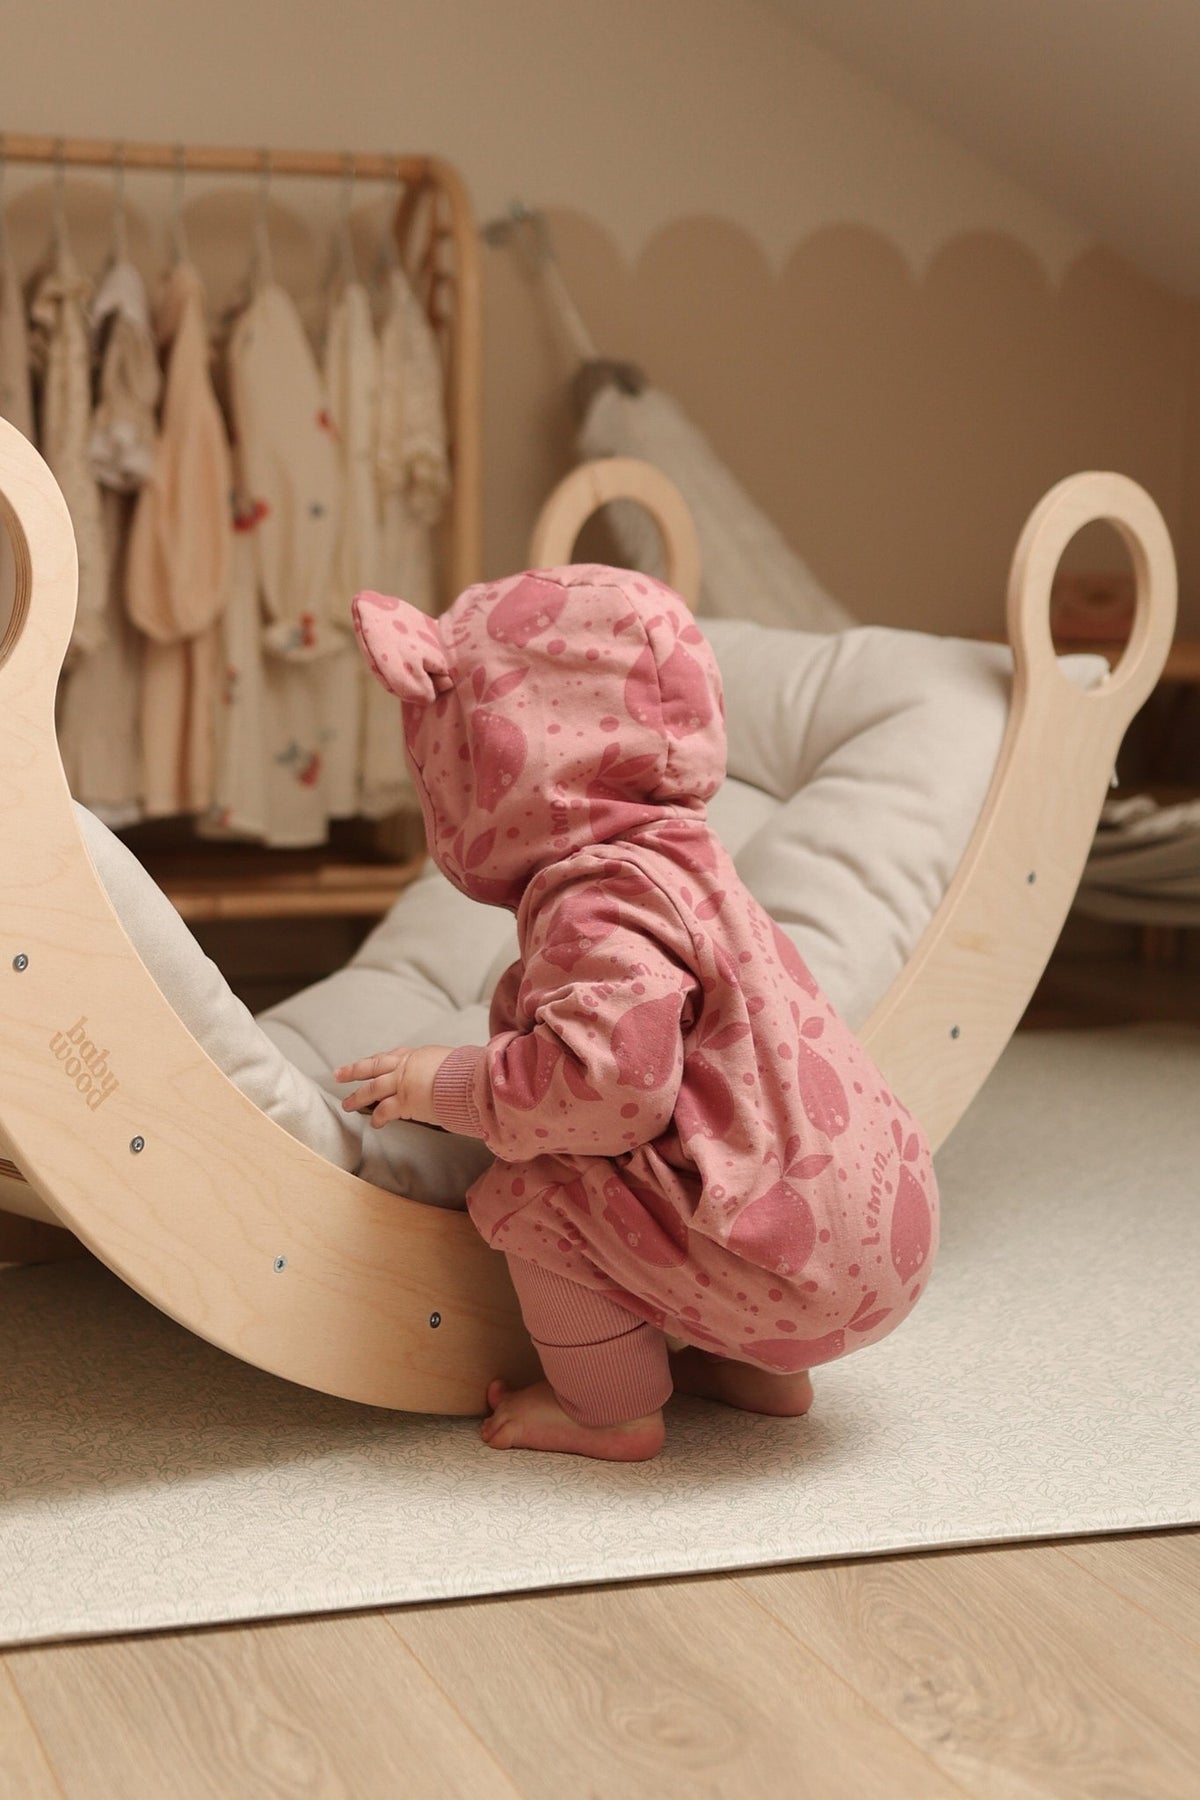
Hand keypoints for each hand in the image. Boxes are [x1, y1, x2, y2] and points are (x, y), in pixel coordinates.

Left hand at [334, 1044, 454, 1128]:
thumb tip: (451, 1072)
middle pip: (372, 1067)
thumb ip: (443, 1066)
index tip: (370, 1061)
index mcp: (417, 1055)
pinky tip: (374, 1123)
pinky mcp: (404, 1101)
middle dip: (354, 1070)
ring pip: (372, 1088)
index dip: (378, 1060)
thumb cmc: (466, 1070)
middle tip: (338, 1074)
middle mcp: (405, 1066)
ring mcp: (402, 1083)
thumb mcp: (452, 1060)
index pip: (392, 1055)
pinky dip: (378, 1118)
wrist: (467, 1078)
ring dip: (357, 1097)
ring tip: (346, 1104)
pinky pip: (385, 1111)